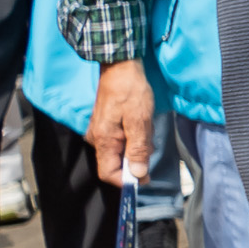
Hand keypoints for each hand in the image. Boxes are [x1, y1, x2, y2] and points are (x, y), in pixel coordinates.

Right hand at [89, 60, 156, 187]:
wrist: (121, 66)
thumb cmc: (131, 91)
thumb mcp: (140, 120)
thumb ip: (138, 148)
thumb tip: (138, 174)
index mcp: (103, 140)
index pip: (108, 173)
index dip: (126, 180)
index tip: (145, 179)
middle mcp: (98, 139)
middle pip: (117, 163)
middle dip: (137, 158)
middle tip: (150, 140)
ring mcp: (101, 131)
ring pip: (122, 150)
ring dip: (138, 145)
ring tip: (147, 125)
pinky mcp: (107, 125)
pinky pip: (122, 139)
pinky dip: (135, 136)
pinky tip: (142, 122)